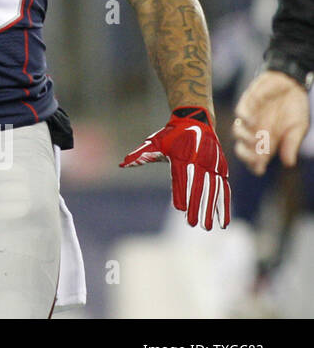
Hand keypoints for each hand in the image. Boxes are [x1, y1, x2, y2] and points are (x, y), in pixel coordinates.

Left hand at [120, 106, 229, 229]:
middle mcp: (199, 161)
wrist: (195, 120)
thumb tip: (122, 164)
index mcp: (181, 157)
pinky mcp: (222, 168)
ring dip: (212, 210)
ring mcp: (212, 165)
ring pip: (213, 191)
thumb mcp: (154, 142)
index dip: (180, 194)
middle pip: (198, 188)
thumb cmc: (171, 135)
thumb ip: (140, 155)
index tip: (179, 210)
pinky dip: (224, 204)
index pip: (180, 179)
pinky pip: (224, 189)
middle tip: (193, 225)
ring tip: (210, 227)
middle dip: (196, 207)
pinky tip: (224, 219)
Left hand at [233, 70, 309, 173]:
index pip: (255, 157)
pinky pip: (240, 111)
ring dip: (244, 137)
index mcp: (267, 141)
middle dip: (246, 154)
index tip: (259, 169)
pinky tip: (252, 121)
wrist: (293, 84)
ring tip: (255, 139)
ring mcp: (249, 117)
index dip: (254, 165)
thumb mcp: (298, 127)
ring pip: (238, 130)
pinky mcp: (247, 102)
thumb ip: (291, 143)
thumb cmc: (295, 108)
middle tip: (256, 156)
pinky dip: (244, 116)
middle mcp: (255, 131)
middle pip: (242, 147)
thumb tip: (289, 163)